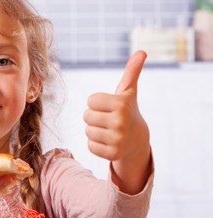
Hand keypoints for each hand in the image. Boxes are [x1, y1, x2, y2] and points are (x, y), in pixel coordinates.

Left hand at [84, 51, 150, 193]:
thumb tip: (142, 51)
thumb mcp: (128, 91)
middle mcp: (121, 122)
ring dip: (94, 130)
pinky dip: (96, 144)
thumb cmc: (127, 111)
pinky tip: (108, 142)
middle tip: (108, 120)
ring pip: (87, 131)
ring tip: (109, 131)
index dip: (97, 103)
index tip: (109, 107)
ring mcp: (118, 140)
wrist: (138, 140)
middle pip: (86, 116)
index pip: (90, 101)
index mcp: (121, 104)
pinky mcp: (113, 154)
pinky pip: (90, 146)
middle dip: (94, 117)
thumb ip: (131, 71)